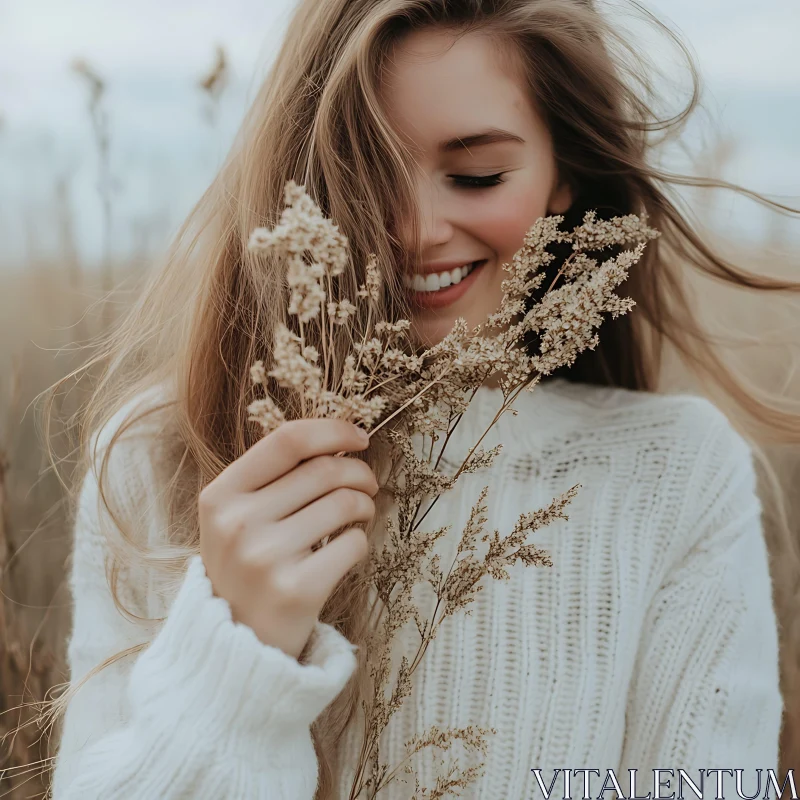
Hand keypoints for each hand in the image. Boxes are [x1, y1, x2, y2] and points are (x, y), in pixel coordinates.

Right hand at [198, 419, 377, 659]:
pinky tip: (346, 550)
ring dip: (366, 504)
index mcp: (220, 495)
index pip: (287, 441)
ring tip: (361, 514)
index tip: (360, 437)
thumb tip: (340, 440)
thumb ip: (274, 477)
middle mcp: (238, 523)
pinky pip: (353, 544)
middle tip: (368, 483)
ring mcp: (265, 558)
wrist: (236, 642)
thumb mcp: (237, 517)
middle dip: (359, 471)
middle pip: (324, 471)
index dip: (333, 431)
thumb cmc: (246, 565)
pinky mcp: (296, 590)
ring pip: (345, 503)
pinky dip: (360, 542)